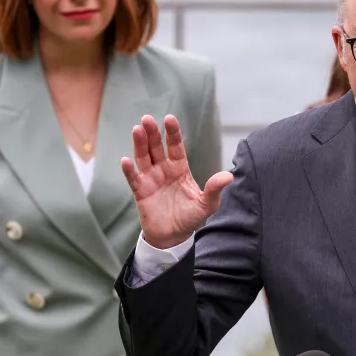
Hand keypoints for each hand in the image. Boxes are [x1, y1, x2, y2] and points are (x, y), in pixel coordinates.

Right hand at [120, 115, 232, 249]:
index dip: (172, 133)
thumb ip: (215, 189)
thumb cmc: (190, 217)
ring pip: (144, 157)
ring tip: (137, 129)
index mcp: (180, 168)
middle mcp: (164, 170)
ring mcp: (151, 179)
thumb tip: (229, 175)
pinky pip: (134, 179)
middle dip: (152, 133)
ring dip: (139, 144)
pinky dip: (129, 170)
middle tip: (147, 119)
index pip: (175, 146)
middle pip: (156, 147)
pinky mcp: (140, 192)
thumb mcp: (207, 204)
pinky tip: (126, 160)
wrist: (173, 236)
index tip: (169, 118)